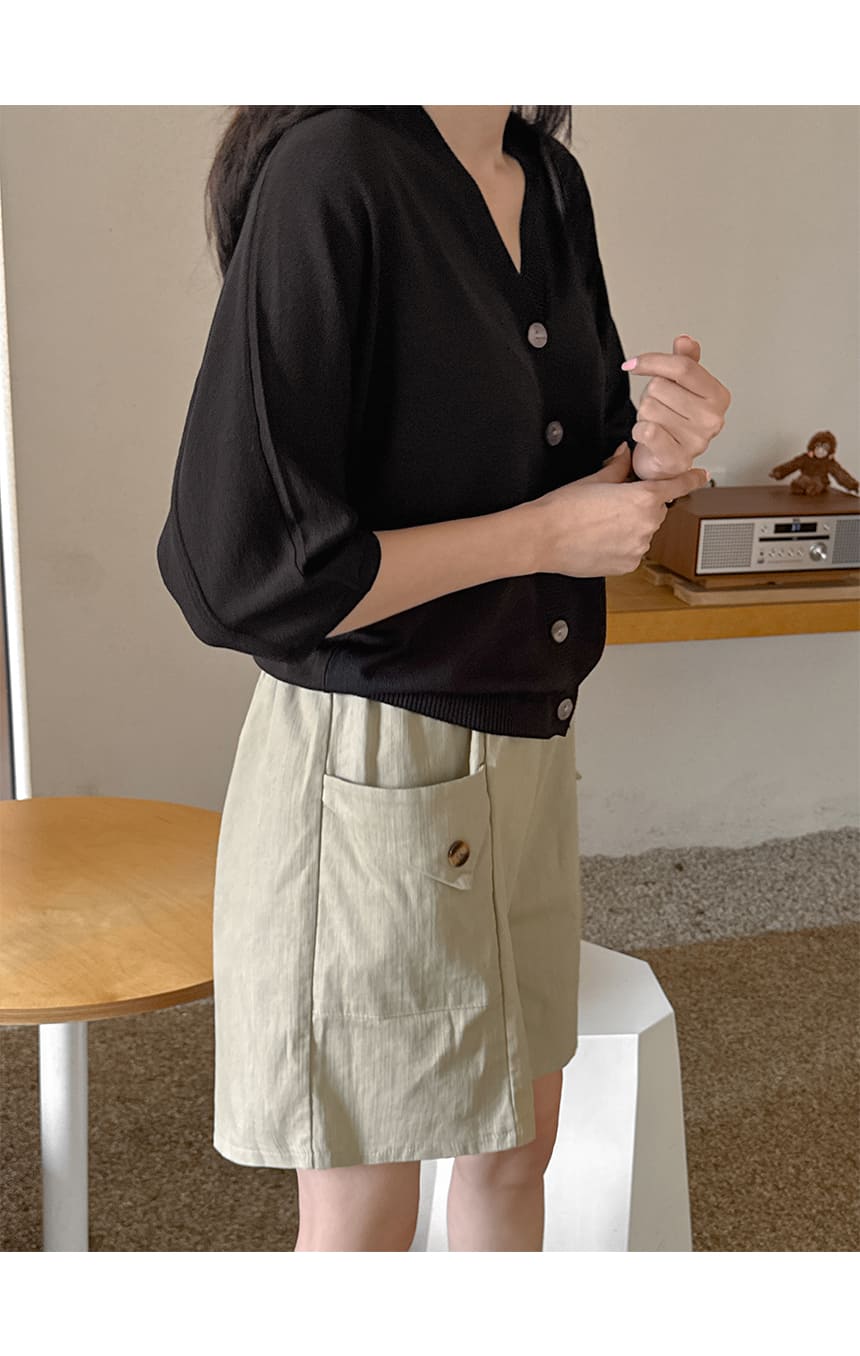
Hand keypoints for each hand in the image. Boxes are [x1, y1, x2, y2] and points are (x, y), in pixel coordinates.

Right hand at [531, 443, 708, 577]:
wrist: (542, 537)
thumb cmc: (563, 508)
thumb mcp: (594, 478)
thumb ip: (617, 466)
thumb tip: (624, 454)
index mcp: (643, 498)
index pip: (677, 486)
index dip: (691, 479)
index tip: (700, 476)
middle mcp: (646, 524)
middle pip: (656, 510)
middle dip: (641, 506)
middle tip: (611, 505)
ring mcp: (638, 548)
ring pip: (643, 532)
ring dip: (630, 527)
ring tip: (599, 525)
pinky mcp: (627, 565)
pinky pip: (632, 551)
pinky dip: (621, 546)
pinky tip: (598, 540)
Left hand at [622, 335, 731, 481]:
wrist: (666, 461)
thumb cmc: (674, 421)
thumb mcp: (681, 386)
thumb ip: (685, 362)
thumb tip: (685, 341)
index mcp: (718, 396)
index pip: (683, 367)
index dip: (653, 361)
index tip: (634, 364)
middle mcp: (713, 419)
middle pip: (660, 387)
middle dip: (650, 395)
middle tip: (660, 409)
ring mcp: (697, 442)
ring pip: (649, 407)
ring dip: (644, 415)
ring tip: (657, 424)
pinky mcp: (676, 460)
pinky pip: (646, 431)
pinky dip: (638, 430)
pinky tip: (648, 436)